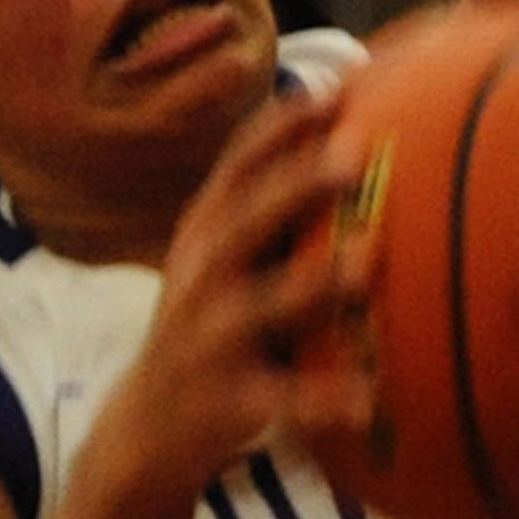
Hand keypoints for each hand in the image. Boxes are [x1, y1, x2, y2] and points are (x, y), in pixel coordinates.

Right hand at [124, 86, 376, 491]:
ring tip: (367, 260)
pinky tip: (370, 398)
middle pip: (247, 220)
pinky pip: (284, 401)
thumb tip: (346, 133)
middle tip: (356, 154)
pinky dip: (325, 400)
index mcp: (204, 234)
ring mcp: (209, 341)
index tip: (339, 90)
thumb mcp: (217, 259)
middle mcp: (201, 278)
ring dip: (315, 280)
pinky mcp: (226, 402)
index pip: (239, 165)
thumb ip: (265, 207)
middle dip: (298, 184)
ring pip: (262, 305)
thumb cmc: (208, 326)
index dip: (285, 126)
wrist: (148, 428)